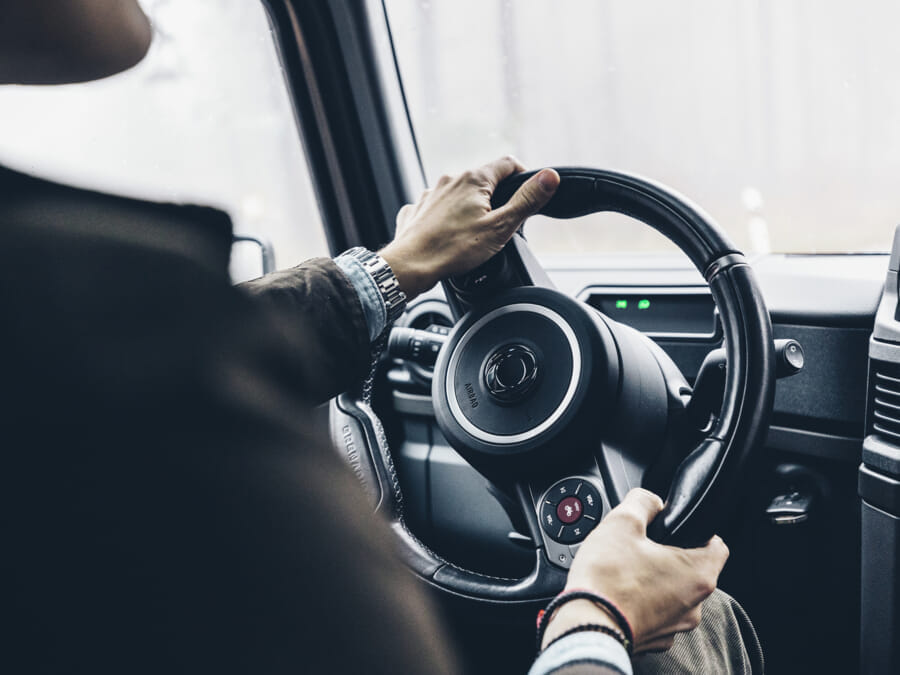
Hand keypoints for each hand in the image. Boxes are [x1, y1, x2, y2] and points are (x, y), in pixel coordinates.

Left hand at [380, 157, 559, 299]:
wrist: (409, 266)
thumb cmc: (453, 249)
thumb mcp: (500, 227)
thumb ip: (526, 201)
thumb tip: (550, 176)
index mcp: (474, 179)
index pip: (508, 163)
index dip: (523, 177)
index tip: (526, 195)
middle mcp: (450, 179)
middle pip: (483, 180)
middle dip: (495, 198)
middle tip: (500, 225)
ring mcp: (431, 194)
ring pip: (459, 194)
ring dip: (470, 208)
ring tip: (472, 235)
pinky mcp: (418, 209)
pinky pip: (438, 208)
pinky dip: (447, 218)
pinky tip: (449, 235)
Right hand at [542, 488, 728, 653]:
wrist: (585, 627)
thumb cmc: (607, 579)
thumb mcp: (622, 522)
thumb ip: (643, 502)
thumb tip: (651, 501)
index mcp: (697, 574)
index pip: (717, 545)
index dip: (697, 530)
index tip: (675, 528)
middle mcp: (694, 605)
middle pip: (692, 570)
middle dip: (668, 556)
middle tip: (640, 548)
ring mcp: (674, 627)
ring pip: (673, 594)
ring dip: (655, 581)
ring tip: (625, 571)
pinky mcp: (654, 640)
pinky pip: (655, 614)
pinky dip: (642, 603)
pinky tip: (620, 593)